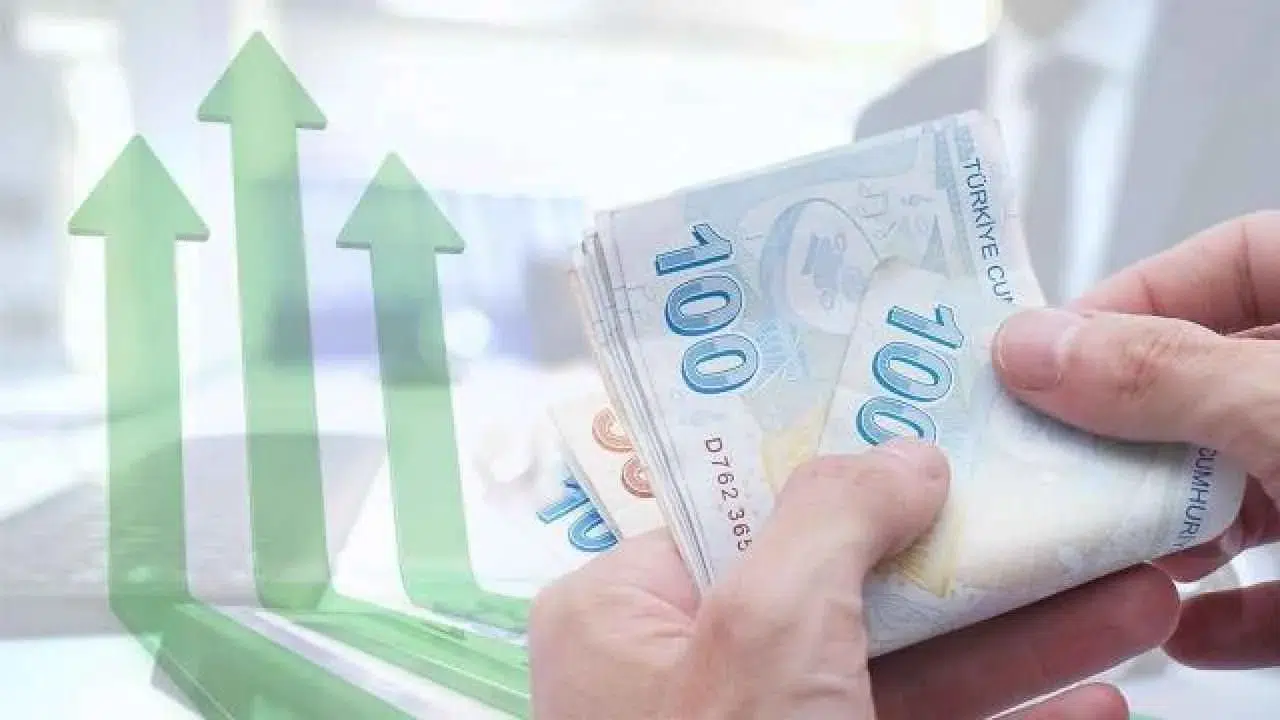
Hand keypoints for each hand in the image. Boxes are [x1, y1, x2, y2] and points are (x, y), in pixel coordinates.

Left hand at [529, 441, 1175, 718]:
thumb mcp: (763, 631)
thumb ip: (828, 520)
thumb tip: (899, 458)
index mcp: (625, 615)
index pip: (744, 509)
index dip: (848, 473)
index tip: (941, 440)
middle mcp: (686, 674)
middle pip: (846, 587)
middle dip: (971, 563)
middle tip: (1061, 523)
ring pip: (902, 669)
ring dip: (1018, 639)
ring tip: (1121, 602)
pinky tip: (1084, 704)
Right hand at [994, 210, 1279, 668]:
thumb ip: (1168, 375)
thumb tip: (1032, 346)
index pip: (1237, 257)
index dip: (1137, 294)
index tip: (1047, 352)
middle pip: (1215, 386)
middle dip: (1129, 434)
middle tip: (1046, 462)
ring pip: (1244, 490)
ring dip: (1166, 529)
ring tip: (1105, 553)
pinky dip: (1227, 614)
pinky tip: (1180, 629)